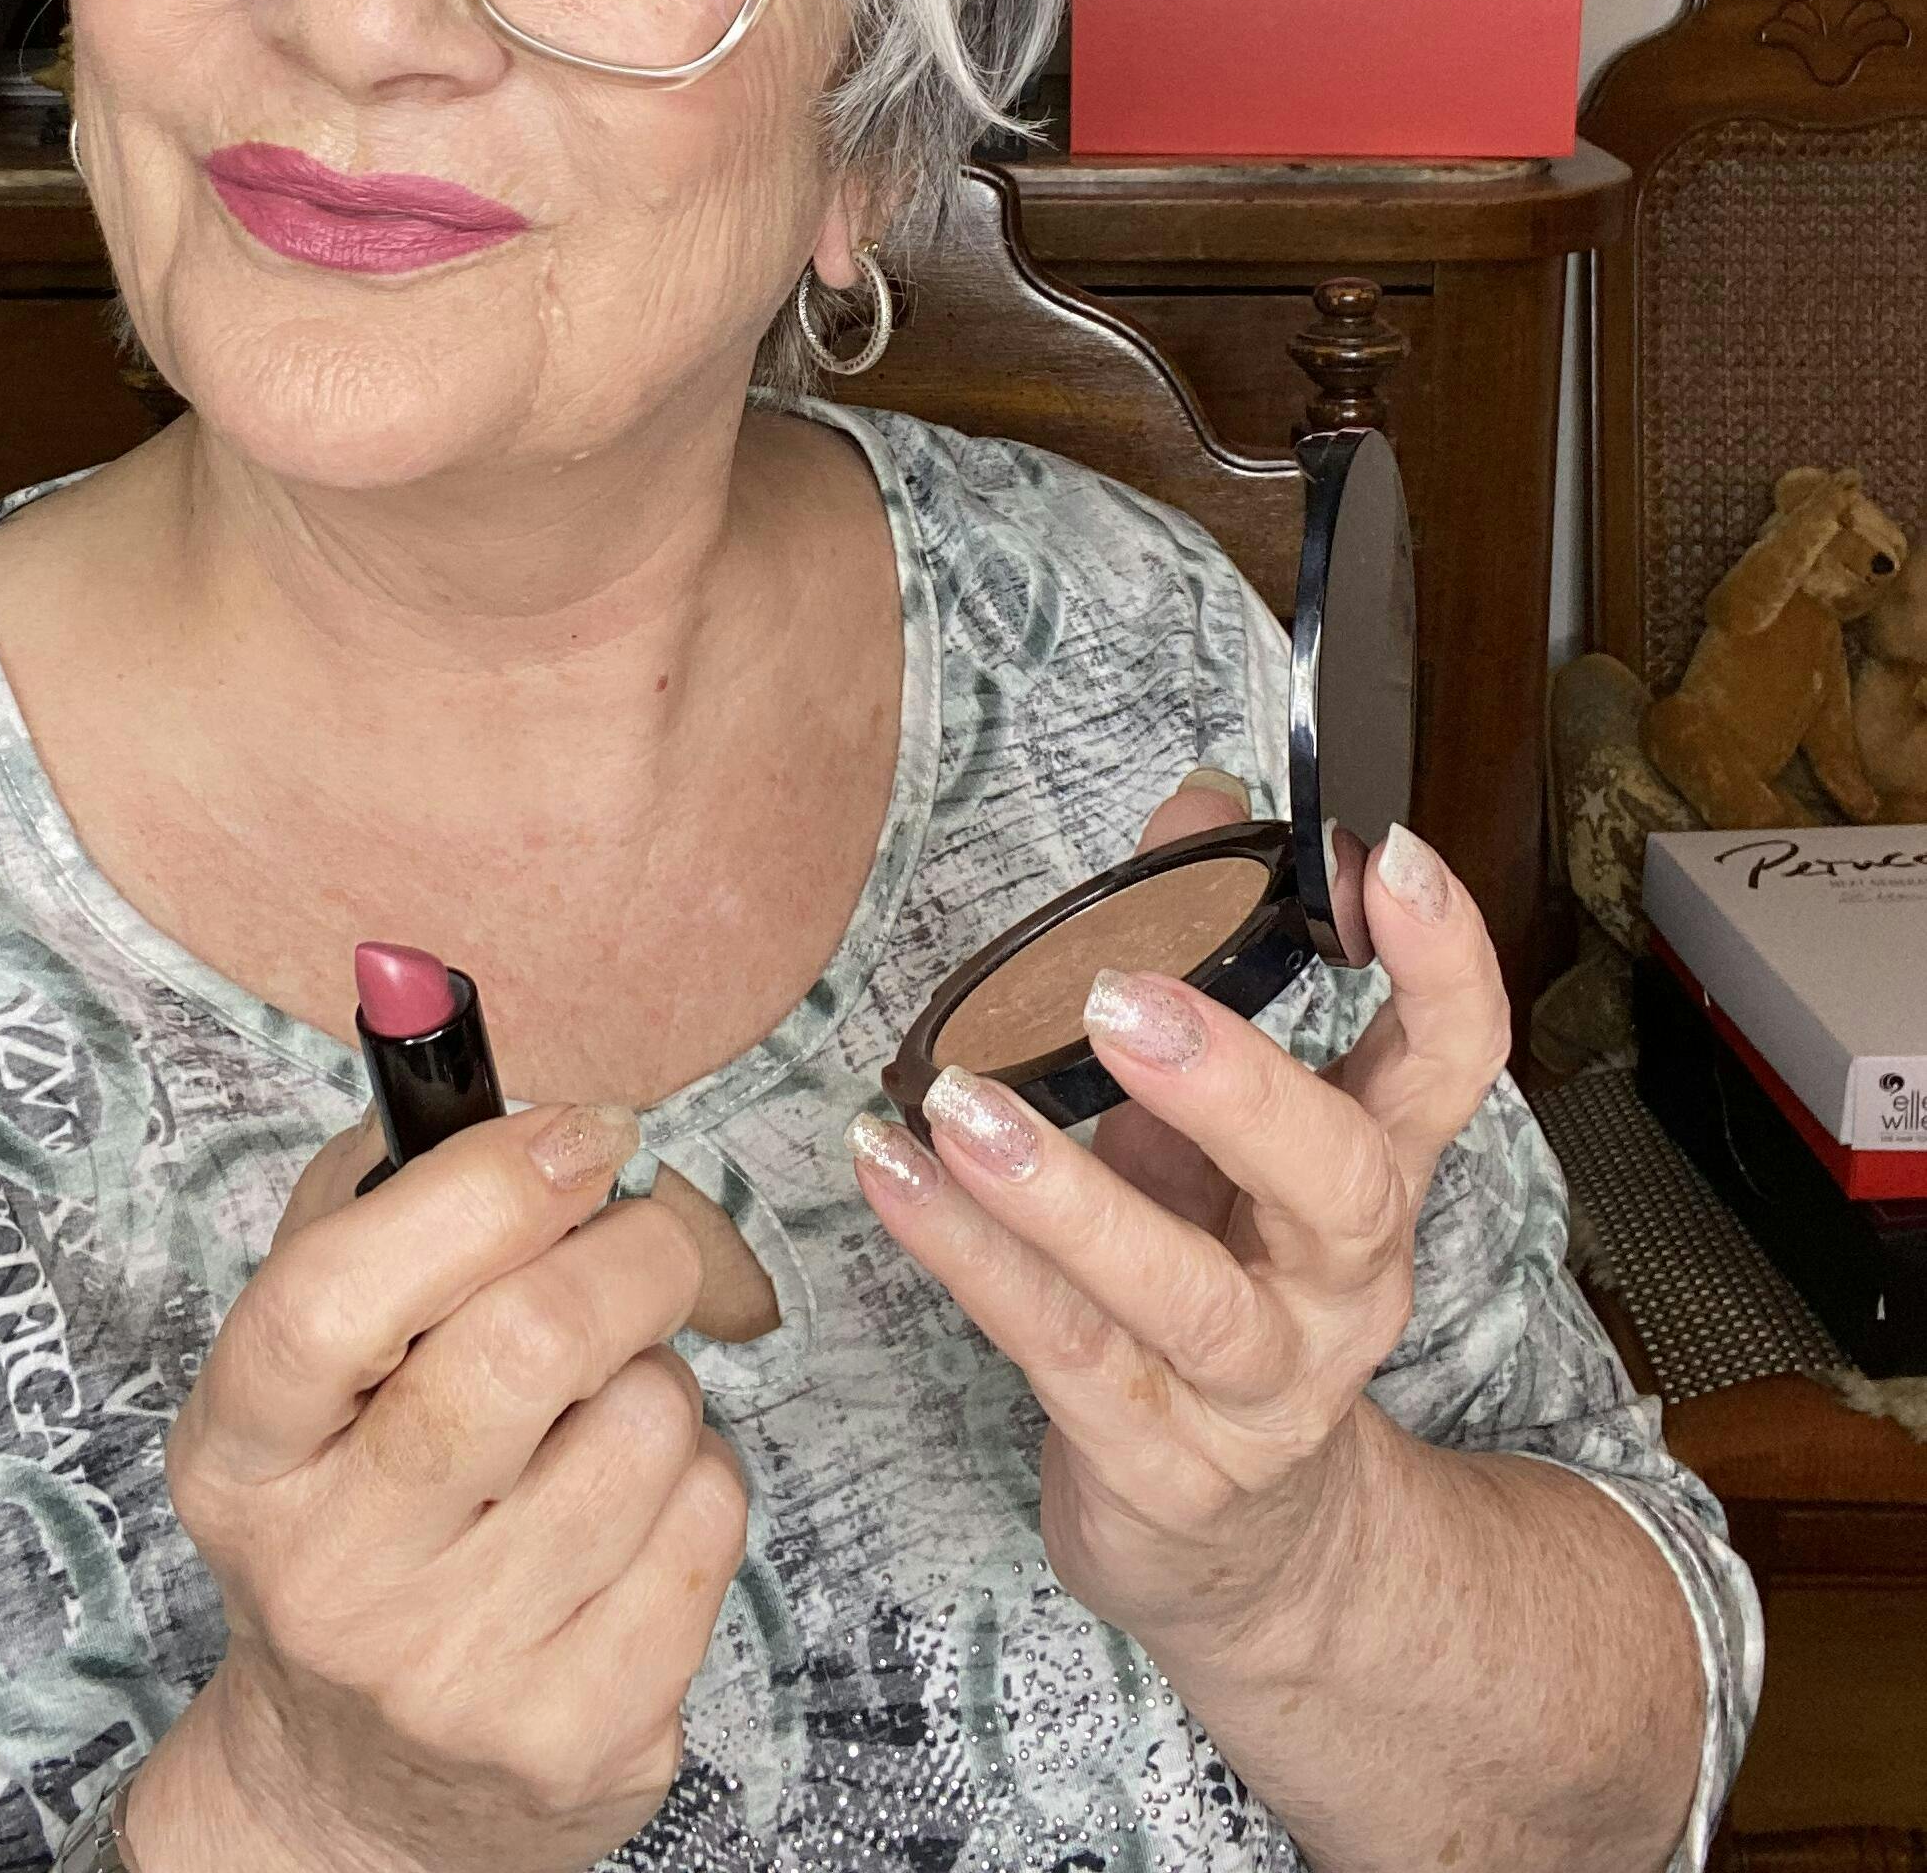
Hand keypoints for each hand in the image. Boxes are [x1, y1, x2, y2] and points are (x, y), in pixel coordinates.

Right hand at [129, 1104, 749, 1872]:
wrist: (365, 1788)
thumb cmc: (357, 1505)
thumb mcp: (313, 1366)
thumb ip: (373, 1191)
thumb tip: (430, 1010)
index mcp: (242, 1459)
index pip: (331, 1299)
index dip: (476, 1189)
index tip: (579, 1134)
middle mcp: (333, 1578)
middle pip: (523, 1349)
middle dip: (630, 1250)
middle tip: (646, 1230)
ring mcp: (457, 1676)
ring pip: (647, 1423)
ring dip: (661, 1374)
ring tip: (603, 1409)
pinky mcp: (581, 1741)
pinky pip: (710, 1522)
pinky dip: (701, 1475)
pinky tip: (633, 1504)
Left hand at [846, 819, 1509, 1663]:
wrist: (1243, 1544)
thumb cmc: (1217, 1279)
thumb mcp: (1218, 1127)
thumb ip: (1203, 962)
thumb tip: (1192, 797)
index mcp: (1373, 1178)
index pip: (1451, 1062)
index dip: (1442, 960)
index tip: (1383, 853)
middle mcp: (1342, 1283)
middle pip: (1337, 1182)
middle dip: (1236, 1084)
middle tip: (1120, 994)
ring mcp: (1260, 1386)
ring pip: (1182, 1292)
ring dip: (1064, 1195)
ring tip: (957, 1107)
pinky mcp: (1161, 1463)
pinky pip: (1057, 1351)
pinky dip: (965, 1259)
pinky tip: (890, 1176)